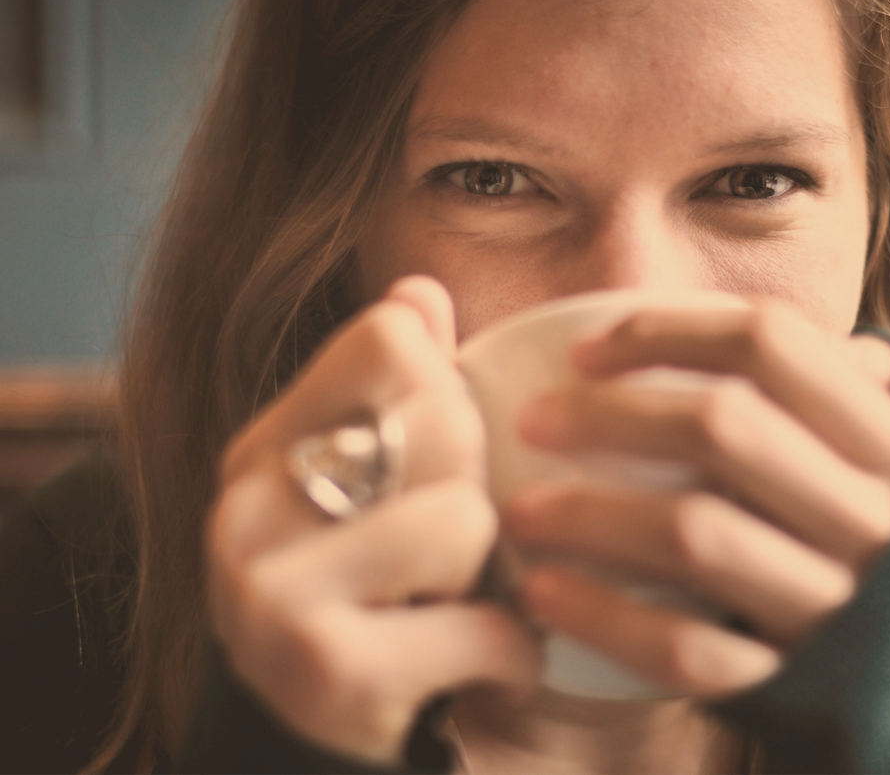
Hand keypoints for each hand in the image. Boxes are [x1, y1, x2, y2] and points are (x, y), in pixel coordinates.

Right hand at [207, 276, 539, 764]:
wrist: (301, 744)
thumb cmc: (358, 596)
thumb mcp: (362, 484)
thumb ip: (392, 386)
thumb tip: (421, 288)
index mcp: (264, 444)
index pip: (392, 338)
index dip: (447, 389)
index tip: (438, 455)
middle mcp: (250, 505)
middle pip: (443, 418)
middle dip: (475, 486)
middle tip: (449, 547)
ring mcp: (274, 590)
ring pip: (466, 519)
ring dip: (491, 575)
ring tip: (453, 603)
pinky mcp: (326, 671)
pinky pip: (485, 626)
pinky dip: (511, 653)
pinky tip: (480, 664)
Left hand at [504, 301, 889, 697]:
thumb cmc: (839, 521)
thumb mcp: (848, 446)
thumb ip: (799, 379)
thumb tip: (685, 313)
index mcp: (882, 436)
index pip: (769, 342)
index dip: (664, 331)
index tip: (583, 352)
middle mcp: (869, 512)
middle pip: (722, 428)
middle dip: (607, 416)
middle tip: (530, 421)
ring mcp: (833, 602)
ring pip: (696, 536)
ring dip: (589, 515)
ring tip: (518, 509)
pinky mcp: (786, 676)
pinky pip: (687, 649)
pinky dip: (606, 617)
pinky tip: (543, 591)